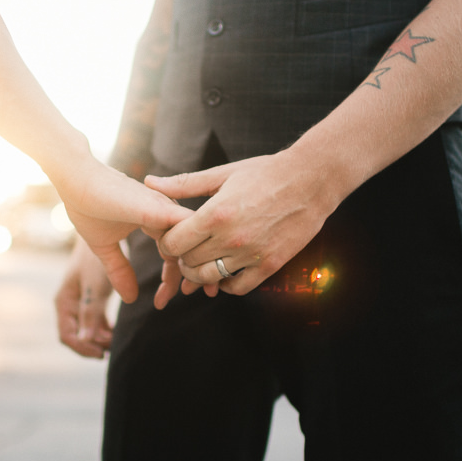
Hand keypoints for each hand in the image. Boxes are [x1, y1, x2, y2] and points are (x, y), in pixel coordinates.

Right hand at [55, 240, 115, 357]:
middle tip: (114, 346)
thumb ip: (90, 313)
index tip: (102, 353)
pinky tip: (117, 331)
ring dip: (101, 338)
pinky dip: (105, 329)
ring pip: (87, 330)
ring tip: (117, 339)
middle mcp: (68, 305)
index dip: (83, 348)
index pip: (67, 336)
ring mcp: (79, 302)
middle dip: (94, 344)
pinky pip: (95, 321)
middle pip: (77, 336)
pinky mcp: (91, 298)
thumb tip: (86, 340)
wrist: (102, 235)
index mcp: (63, 302)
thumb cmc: (95, 259)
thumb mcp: (95, 287)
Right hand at [58, 160, 189, 304]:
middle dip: (192, 276)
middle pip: (190, 249)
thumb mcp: (104, 247)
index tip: (161, 301)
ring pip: (195, 241)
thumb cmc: (87, 205)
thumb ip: (119, 270)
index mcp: (156, 219)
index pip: (175, 252)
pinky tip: (184, 273)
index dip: (172, 278)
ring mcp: (165, 208)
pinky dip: (190, 251)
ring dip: (194, 268)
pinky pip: (188, 229)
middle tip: (181, 298)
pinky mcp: (159, 207)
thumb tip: (130, 299)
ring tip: (183, 292)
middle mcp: (166, 212)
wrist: (74, 179)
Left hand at [145, 149, 341, 295]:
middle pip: (188, 262)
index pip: (174, 243)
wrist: (311, 180)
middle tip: (185, 249)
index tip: (171, 236)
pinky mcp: (270, 265)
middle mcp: (231, 238)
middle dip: (181, 258)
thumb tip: (150, 182)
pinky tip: (224, 271)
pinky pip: (238, 287)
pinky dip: (226, 284)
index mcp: (215, 213)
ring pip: (209, 279)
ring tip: (200, 262)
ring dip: (199, 275)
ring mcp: (251, 254)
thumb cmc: (265, 172)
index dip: (166, 242)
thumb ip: (184, 183)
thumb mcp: (222, 174)